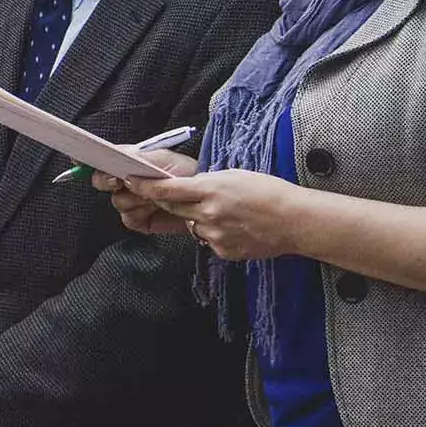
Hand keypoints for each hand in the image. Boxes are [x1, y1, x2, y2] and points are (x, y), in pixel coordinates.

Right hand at [93, 148, 199, 235]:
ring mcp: (132, 200)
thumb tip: (115, 167)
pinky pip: (129, 220)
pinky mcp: (140, 220)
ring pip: (117, 202)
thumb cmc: (188, 174)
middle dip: (111, 182)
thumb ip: (136, 159)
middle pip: (102, 182)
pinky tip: (153, 210)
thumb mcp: (163, 159)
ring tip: (153, 197)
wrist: (205, 200)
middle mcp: (126, 180)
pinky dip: (140, 216)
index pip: (102, 158)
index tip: (77, 159)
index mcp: (128, 161)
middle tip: (126, 182)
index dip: (88, 158)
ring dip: (135, 201)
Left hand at [118, 168, 304, 260]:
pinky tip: (235, 227)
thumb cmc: (268, 192)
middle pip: (174, 208)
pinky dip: (215, 233)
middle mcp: (208, 213)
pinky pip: (208, 240)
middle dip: (171, 201)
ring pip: (192, 226)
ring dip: (198, 218)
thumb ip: (207, 183)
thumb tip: (189, 189)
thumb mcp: (234, 176)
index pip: (167, 190)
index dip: (146, 186)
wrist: (293, 220)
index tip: (131, 181)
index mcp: (210, 190)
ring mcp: (215, 235)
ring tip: (226, 212)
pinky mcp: (223, 251)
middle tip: (179, 194)